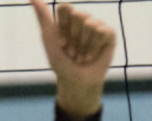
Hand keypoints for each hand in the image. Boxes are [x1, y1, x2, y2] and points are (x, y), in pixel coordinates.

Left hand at [29, 0, 116, 119]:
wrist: (76, 82)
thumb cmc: (61, 63)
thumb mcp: (49, 39)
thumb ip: (42, 17)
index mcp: (68, 18)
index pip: (65, 7)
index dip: (63, 27)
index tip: (61, 43)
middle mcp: (83, 19)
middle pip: (78, 14)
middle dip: (73, 38)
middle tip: (72, 53)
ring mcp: (97, 25)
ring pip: (90, 23)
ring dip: (83, 46)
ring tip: (81, 57)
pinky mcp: (109, 33)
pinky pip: (102, 31)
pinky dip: (94, 47)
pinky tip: (91, 57)